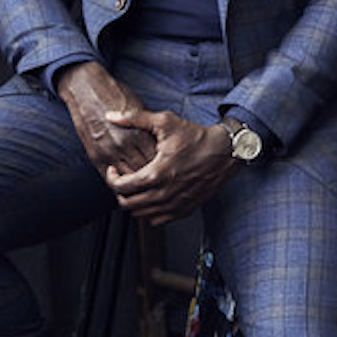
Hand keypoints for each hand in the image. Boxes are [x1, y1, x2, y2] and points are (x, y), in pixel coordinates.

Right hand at [55, 62, 158, 176]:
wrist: (88, 91)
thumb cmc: (119, 97)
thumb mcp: (142, 112)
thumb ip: (151, 131)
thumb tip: (164, 147)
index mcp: (139, 133)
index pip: (157, 159)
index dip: (164, 166)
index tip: (170, 169)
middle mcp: (123, 145)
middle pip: (144, 171)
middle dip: (152, 177)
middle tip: (160, 181)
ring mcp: (107, 152)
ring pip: (127, 178)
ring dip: (136, 183)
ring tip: (145, 186)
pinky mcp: (95, 156)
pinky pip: (109, 177)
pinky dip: (119, 182)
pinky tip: (127, 183)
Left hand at [103, 108, 237, 224]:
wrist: (226, 151)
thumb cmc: (196, 136)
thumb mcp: (166, 122)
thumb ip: (135, 118)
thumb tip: (110, 116)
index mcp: (155, 174)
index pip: (120, 187)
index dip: (111, 178)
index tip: (115, 170)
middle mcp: (164, 193)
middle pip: (127, 204)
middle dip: (120, 191)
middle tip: (124, 179)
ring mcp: (175, 204)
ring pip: (140, 215)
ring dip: (134, 203)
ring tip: (138, 187)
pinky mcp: (185, 209)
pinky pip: (157, 221)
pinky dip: (150, 213)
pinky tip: (153, 197)